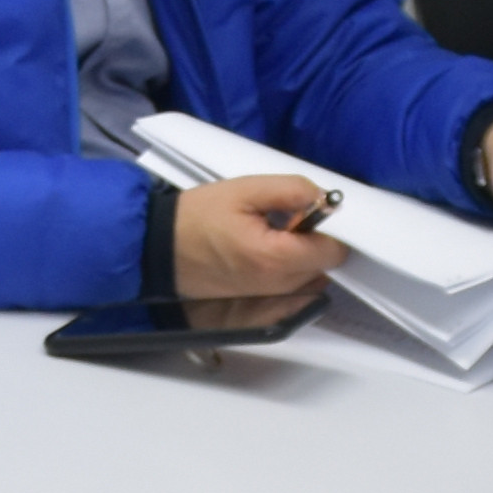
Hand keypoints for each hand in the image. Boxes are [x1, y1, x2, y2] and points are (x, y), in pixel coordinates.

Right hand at [170, 174, 349, 291]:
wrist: (158, 250)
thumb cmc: (196, 218)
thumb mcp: (245, 190)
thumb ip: (290, 191)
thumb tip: (324, 197)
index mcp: (276, 258)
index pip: (334, 251)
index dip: (329, 227)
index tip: (310, 210)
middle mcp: (278, 285)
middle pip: (324, 265)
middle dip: (314, 240)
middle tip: (285, 218)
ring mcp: (269, 298)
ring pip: (309, 276)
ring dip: (301, 254)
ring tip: (270, 233)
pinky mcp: (259, 302)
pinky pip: (292, 286)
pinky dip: (288, 267)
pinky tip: (264, 249)